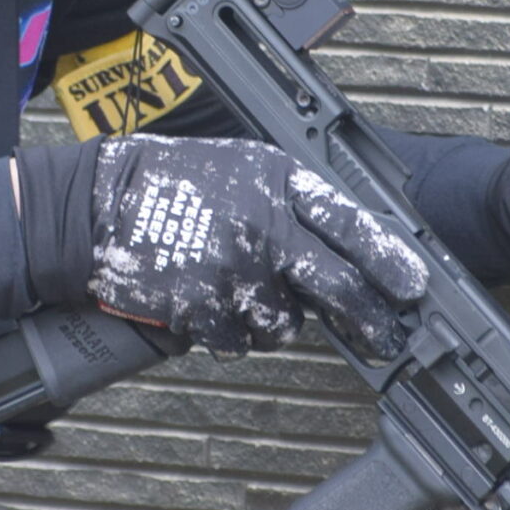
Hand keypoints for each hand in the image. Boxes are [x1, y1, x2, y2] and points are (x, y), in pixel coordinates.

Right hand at [87, 137, 426, 357]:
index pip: (351, 224)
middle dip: (368, 318)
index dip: (388, 260)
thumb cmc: (170, 184)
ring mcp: (232, 272)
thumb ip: (293, 203)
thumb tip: (348, 251)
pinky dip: (229, 330)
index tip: (412, 288)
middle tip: (385, 338)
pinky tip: (207, 300)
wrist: (97, 208)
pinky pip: (239, 341)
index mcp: (276, 181)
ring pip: (286, 322)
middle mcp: (262, 226)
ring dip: (272, 316)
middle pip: (336, 286)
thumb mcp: (242, 169)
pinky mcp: (202, 310)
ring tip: (238, 286)